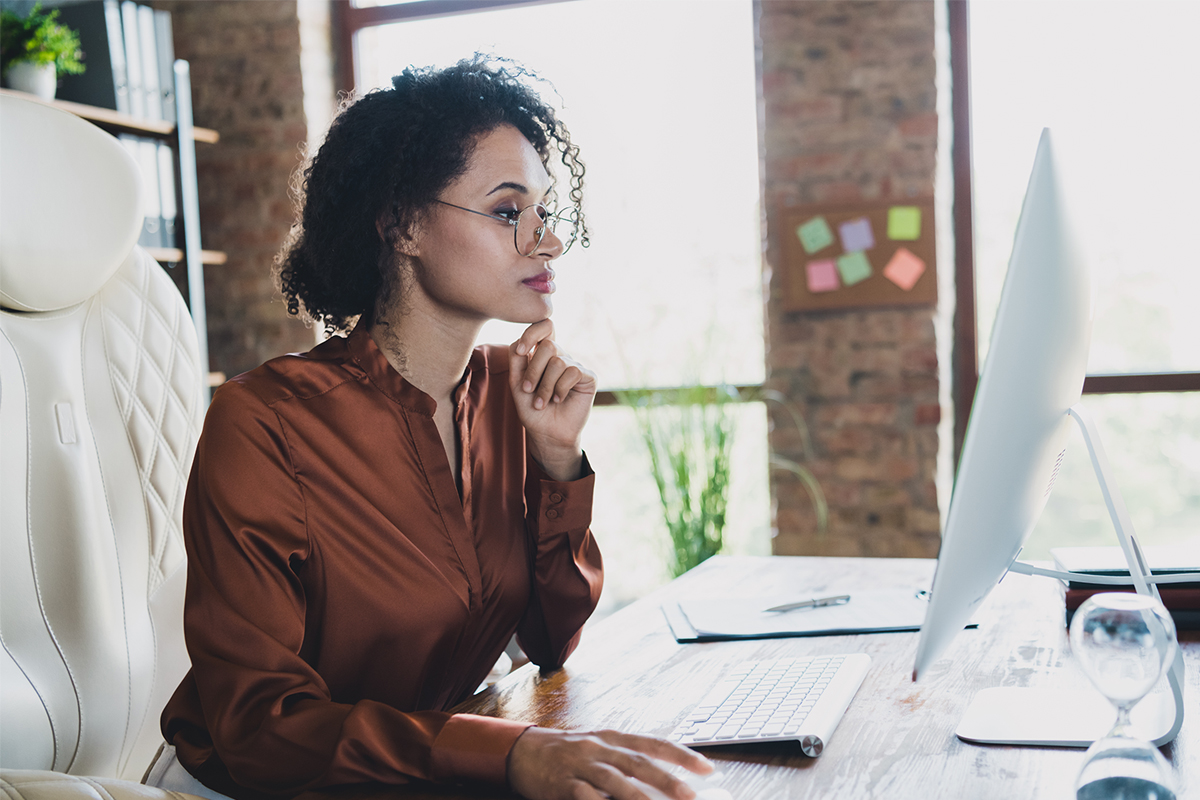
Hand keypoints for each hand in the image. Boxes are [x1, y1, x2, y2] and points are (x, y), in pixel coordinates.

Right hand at [507, 727, 713, 799]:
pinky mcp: (564, 784)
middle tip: (690, 795)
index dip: (681, 755)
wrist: (524, 751)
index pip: (653, 744)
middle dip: (666, 780)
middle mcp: (600, 748)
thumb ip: (626, 761)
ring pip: (615, 781)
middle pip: (638, 763)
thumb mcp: (598, 748)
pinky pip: (585, 797)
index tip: (706, 768)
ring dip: (638, 797)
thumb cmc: (568, 753)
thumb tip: (662, 781)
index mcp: (612, 737)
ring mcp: (581, 765)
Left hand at [509, 320, 596, 480]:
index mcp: (543, 354)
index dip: (532, 333)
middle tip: (529, 391)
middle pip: (548, 346)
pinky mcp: (588, 377)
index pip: (544, 327)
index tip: (520, 351)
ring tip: (542, 402)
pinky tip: (559, 399)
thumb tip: (520, 340)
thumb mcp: (517, 383)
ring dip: (545, 386)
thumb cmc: (532, 409)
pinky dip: (560, 388)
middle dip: (534, 371)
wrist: (547, 433)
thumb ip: (516, 360)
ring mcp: (575, 365)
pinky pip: (572, 372)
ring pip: (558, 361)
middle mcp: (561, 356)